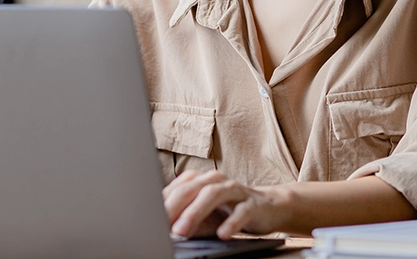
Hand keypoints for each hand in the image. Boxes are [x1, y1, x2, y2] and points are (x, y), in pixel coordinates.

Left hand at [163, 170, 286, 239]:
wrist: (268, 207)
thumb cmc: (229, 211)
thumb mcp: (205, 216)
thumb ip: (186, 220)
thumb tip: (165, 230)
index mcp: (200, 181)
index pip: (176, 189)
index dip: (161, 204)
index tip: (148, 220)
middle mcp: (215, 180)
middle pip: (191, 189)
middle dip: (173, 208)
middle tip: (161, 226)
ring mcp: (234, 189)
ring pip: (213, 195)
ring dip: (195, 213)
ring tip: (182, 231)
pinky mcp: (252, 203)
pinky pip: (241, 211)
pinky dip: (231, 223)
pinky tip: (222, 234)